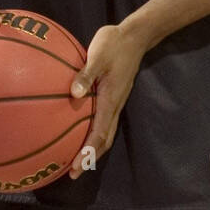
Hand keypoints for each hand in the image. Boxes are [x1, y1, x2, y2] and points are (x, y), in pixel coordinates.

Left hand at [67, 22, 146, 177]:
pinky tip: (80, 131)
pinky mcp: (113, 97)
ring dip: (93, 149)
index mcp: (110, 100)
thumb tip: (74, 93)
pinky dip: (94, 134)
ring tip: (78, 160)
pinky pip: (104, 122)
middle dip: (90, 158)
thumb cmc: (114, 44)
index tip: (76, 167)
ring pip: (106, 133)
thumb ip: (86, 74)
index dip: (88, 152)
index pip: (99, 134)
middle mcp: (114, 106)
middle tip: (74, 173)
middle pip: (104, 140)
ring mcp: (115, 102)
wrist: (135, 37)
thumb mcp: (98, 55)